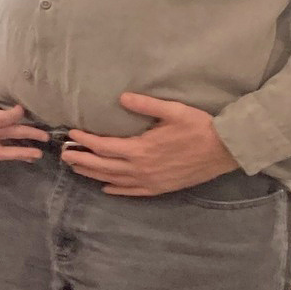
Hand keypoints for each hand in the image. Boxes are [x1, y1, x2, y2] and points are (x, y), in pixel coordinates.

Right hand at [0, 77, 49, 162]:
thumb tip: (15, 117)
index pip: (1, 121)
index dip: (16, 115)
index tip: (23, 109)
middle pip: (3, 136)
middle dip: (26, 136)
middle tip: (44, 137)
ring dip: (18, 154)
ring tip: (35, 155)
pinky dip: (6, 153)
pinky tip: (20, 155)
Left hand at [59, 92, 238, 196]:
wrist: (226, 150)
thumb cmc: (200, 127)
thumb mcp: (173, 110)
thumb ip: (145, 105)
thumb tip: (121, 97)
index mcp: (141, 149)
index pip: (104, 147)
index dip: (85, 142)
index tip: (72, 135)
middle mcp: (141, 168)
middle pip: (102, 166)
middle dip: (81, 160)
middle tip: (64, 156)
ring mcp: (150, 181)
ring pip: (114, 180)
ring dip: (93, 175)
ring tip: (77, 169)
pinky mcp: (160, 188)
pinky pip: (133, 192)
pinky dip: (117, 190)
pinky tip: (106, 188)